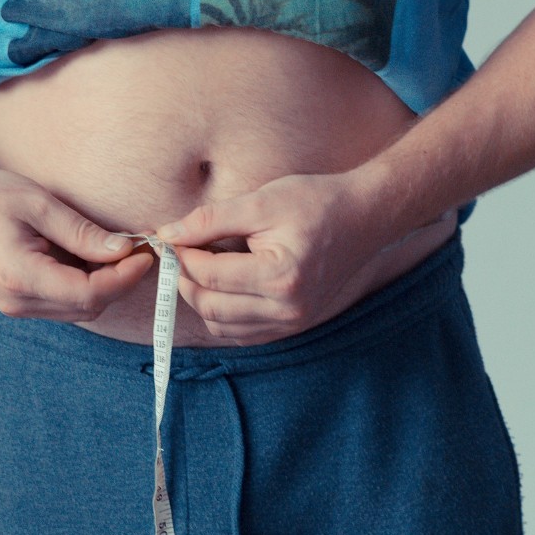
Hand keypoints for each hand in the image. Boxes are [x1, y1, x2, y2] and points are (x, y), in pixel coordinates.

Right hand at [0, 161, 154, 319]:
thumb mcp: (38, 203)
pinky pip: (61, 302)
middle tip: (139, 247)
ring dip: (103, 283)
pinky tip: (90, 255)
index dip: (125, 277)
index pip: (90, 294)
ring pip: (77, 309)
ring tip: (117, 248)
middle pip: (88, 306)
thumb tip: (123, 249)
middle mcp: (16, 302)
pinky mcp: (14, 300)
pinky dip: (83, 283)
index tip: (146, 253)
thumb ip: (82, 232)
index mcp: (20, 278)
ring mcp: (13, 305)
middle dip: (120, 281)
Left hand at [153, 171, 421, 344]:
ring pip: (222, 326)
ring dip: (202, 299)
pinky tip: (223, 285)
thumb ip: (210, 220)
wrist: (367, 217)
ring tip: (202, 266)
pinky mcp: (294, 326)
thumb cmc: (317, 202)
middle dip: (185, 280)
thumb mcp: (262, 201)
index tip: (171, 237)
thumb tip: (167, 234)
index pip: (209, 275)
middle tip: (180, 252)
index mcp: (281, 277)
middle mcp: (288, 309)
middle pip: (210, 307)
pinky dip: (224, 314)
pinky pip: (243, 333)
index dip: (182, 255)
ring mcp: (293, 323)